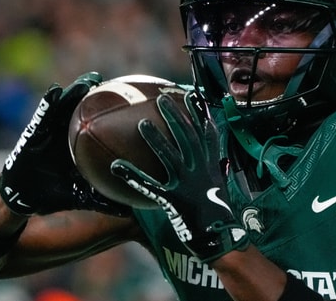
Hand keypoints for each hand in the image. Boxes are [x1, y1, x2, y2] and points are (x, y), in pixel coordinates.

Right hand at [0, 72, 130, 216]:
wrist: (20, 199)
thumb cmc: (49, 196)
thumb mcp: (77, 197)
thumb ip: (99, 201)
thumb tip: (128, 213)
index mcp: (76, 148)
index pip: (95, 129)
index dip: (110, 116)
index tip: (129, 105)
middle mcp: (64, 136)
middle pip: (82, 112)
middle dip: (97, 96)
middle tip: (115, 84)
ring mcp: (48, 132)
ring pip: (64, 107)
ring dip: (74, 91)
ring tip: (89, 80)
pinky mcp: (32, 133)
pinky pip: (40, 115)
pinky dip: (47, 102)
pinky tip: (55, 91)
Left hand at [111, 92, 247, 261]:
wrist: (219, 240)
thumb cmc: (218, 215)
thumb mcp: (220, 187)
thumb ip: (215, 170)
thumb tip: (215, 159)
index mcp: (211, 167)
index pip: (207, 135)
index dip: (200, 114)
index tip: (192, 95)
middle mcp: (200, 172)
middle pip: (187, 138)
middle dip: (176, 117)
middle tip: (162, 99)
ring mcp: (187, 185)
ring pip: (170, 158)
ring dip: (155, 140)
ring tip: (141, 124)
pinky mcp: (174, 201)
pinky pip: (150, 187)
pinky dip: (133, 176)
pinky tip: (116, 166)